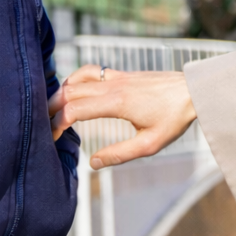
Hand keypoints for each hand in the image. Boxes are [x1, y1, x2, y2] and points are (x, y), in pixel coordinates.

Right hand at [48, 65, 196, 168]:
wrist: (194, 90)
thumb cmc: (175, 119)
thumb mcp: (150, 144)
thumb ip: (119, 154)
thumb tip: (92, 163)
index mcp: (117, 102)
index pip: (75, 109)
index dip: (57, 123)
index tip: (51, 138)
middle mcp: (113, 85)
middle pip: (70, 91)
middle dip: (51, 108)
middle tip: (41, 125)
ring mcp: (117, 76)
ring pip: (78, 78)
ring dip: (60, 91)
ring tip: (51, 109)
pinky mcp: (122, 73)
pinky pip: (91, 72)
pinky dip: (75, 80)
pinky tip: (73, 92)